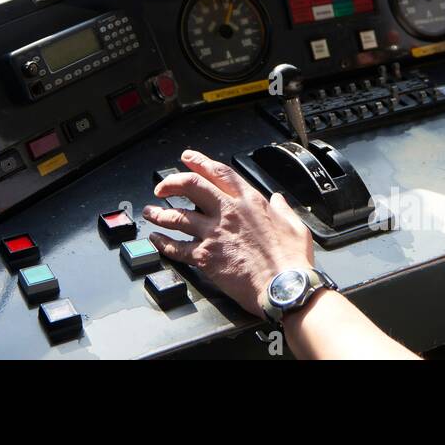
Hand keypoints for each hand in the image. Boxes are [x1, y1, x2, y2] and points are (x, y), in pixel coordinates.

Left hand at [143, 148, 312, 316]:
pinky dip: (163, 243)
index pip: (219, 172)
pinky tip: (156, 240)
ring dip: (160, 213)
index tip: (187, 158)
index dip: (199, 161)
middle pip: (191, 186)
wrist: (283, 287)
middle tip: (161, 187)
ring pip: (177, 216)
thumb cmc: (290, 260)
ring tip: (150, 212)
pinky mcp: (205, 257)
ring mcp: (214, 233)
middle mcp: (228, 212)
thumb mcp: (294, 226)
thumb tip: (278, 200)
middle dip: (171, 183)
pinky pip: (177, 247)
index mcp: (249, 201)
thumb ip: (283, 209)